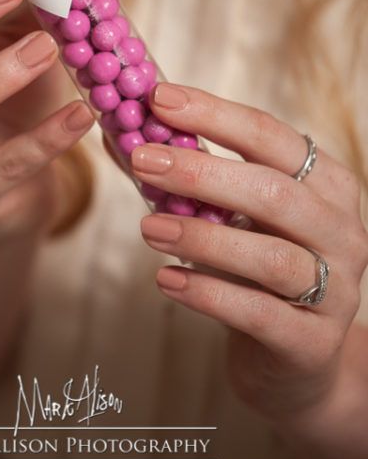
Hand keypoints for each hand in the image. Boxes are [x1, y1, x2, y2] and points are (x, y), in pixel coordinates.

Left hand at [134, 82, 367, 419]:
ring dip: (201, 237)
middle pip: (274, 191)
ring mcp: (336, 289)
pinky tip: (166, 280)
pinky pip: (259, 313)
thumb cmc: (254, 271)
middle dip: (202, 172)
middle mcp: (341, 231)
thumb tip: (116, 132)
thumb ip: (182, 178)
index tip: (158, 98)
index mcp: (326, 184)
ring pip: (270, 256)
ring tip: (147, 228)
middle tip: (144, 160)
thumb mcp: (229, 216)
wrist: (294, 360)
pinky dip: (207, 293)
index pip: (272, 136)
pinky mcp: (313, 343)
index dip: (215, 114)